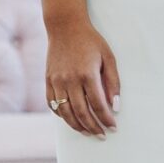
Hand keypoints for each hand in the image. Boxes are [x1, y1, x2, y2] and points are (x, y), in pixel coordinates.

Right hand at [44, 19, 120, 137]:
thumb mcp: (108, 57)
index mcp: (87, 74)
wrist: (65, 27)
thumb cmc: (91, 41)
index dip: (106, 119)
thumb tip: (115, 106)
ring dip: (77, 126)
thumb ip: (113, 82)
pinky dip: (62, 115)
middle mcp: (69, 80)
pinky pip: (53, 104)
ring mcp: (56, 81)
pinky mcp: (48, 81)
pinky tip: (72, 120)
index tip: (113, 128)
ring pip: (65, 112)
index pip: (98, 104)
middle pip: (81, 112)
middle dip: (93, 127)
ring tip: (88, 132)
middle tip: (102, 135)